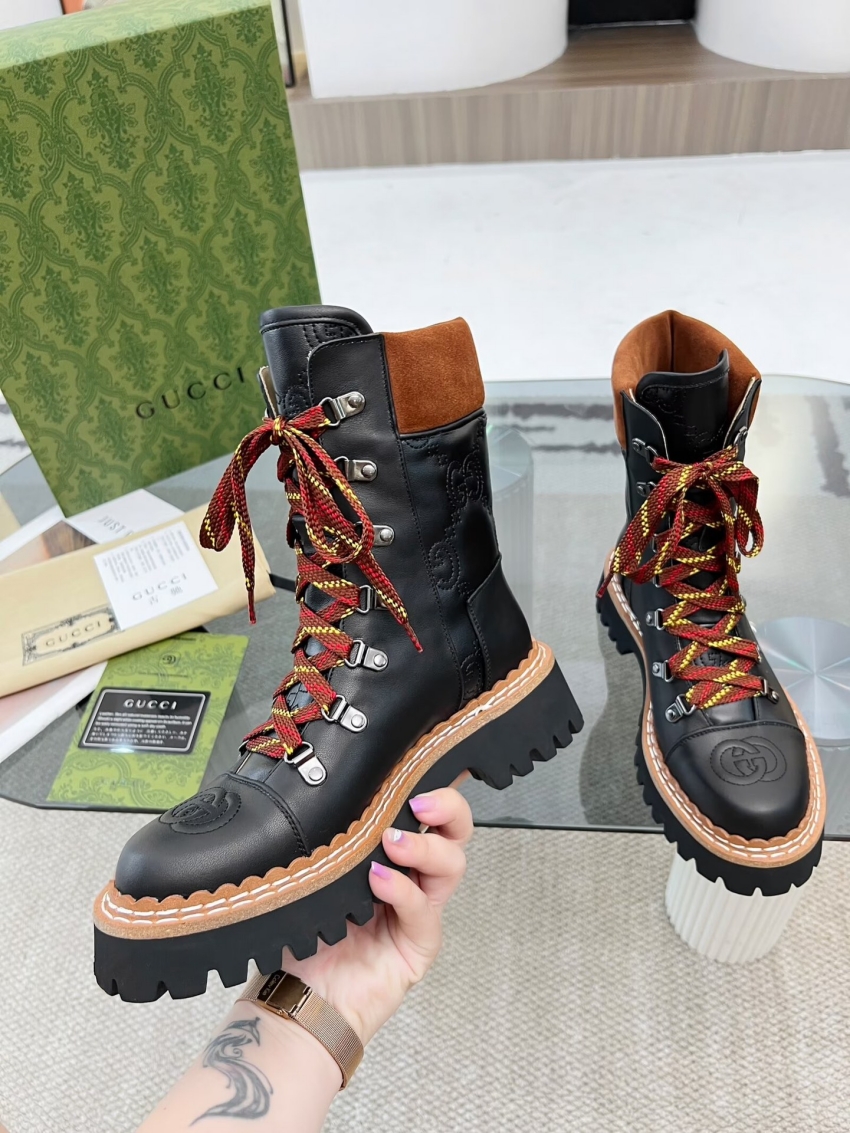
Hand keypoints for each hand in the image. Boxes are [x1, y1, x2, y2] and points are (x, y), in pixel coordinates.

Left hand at [280, 785, 471, 1043]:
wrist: (298, 998)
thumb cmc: (304, 932)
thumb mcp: (316, 871)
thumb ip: (334, 837)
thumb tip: (335, 787)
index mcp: (390, 850)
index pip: (425, 809)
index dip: (437, 782)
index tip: (428, 759)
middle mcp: (412, 874)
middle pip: (456, 830)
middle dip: (449, 807)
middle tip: (420, 801)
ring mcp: (420, 908)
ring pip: (451, 863)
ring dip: (426, 846)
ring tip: (393, 841)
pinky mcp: (420, 943)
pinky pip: (423, 909)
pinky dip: (403, 889)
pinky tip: (379, 880)